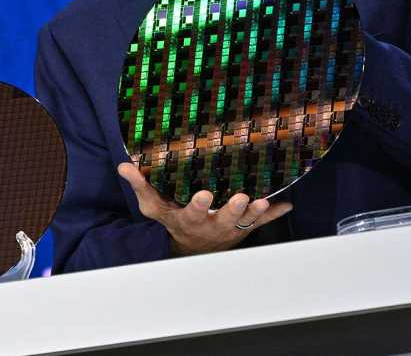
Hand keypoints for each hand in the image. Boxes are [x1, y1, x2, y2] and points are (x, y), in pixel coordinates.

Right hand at [117, 162, 292, 255]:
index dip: (199, 205)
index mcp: (189, 218)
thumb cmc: (174, 220)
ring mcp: (232, 226)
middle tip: (242, 198)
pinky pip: (263, 222)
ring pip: (246, 221)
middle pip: (225, 219)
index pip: (193, 212)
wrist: (195, 247)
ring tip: (263, 201)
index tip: (205, 195)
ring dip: (256, 213)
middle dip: (234, 210)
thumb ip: (141, 185)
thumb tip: (124, 165)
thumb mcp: (154, 206)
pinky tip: (286, 204)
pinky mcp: (246, 227)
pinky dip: (274, 213)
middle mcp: (212, 224)